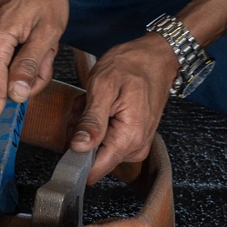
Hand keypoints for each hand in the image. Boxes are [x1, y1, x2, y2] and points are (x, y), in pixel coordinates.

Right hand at [0, 0, 68, 137]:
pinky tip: (35, 35)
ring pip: (12, 77)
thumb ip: (31, 64)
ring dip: (33, 64)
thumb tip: (16, 97)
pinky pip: (10, 66)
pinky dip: (28, 56)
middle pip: (9, 88)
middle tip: (48, 43)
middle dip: (34, 75)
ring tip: (42, 35)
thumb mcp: (48, 28)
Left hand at [69, 34, 178, 183]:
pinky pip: (105, 140)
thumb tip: (78, 148)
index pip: (95, 170)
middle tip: (87, 105)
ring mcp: (135, 144)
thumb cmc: (132, 65)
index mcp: (128, 138)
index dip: (75, 156)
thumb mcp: (104, 87)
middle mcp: (135, 147)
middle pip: (91, 157)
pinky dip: (97, 123)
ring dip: (88, 125)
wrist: (156, 56)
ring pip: (95, 148)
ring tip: (96, 101)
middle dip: (81, 132)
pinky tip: (102, 105)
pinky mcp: (133, 139)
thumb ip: (92, 121)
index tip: (71, 132)